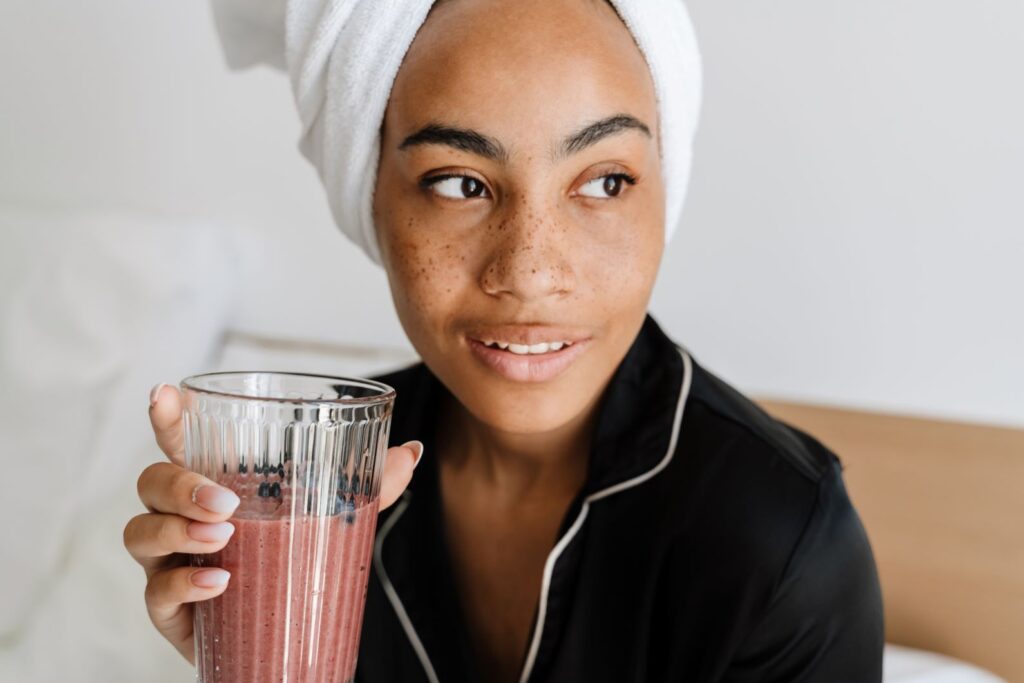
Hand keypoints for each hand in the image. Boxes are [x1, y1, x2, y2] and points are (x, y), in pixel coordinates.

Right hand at [123, 383, 420, 662]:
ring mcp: (170, 563)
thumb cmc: (294, 562)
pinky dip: (185, 585)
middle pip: (151, 483)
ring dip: (176, 531)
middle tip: (225, 503)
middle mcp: (182, 518)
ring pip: (139, 534)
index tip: (165, 393)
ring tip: (222, 537)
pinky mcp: (170, 611)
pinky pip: (156, 593)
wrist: (283, 637)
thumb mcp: (333, 519)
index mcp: (216, 485)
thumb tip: (411, 452)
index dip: (166, 415)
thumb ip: (370, 485)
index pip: (181, 443)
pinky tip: (221, 583)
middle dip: (178, 484)